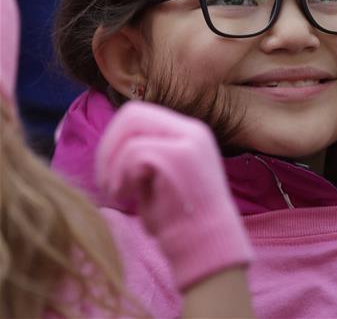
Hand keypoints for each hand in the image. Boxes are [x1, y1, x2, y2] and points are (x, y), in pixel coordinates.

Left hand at [96, 102, 251, 290]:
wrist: (206, 247)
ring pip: (132, 128)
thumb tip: (113, 145)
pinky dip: (120, 173)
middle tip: (104, 180)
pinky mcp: (180, 155)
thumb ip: (144, 156)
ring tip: (114, 191)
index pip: (141, 114)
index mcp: (187, 133)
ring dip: (112, 161)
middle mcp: (191, 130)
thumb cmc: (179, 222)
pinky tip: (124, 196)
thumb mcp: (160, 178)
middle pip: (133, 113)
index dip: (115, 139)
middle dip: (108, 146)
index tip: (107, 172)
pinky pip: (135, 150)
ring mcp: (188, 140)